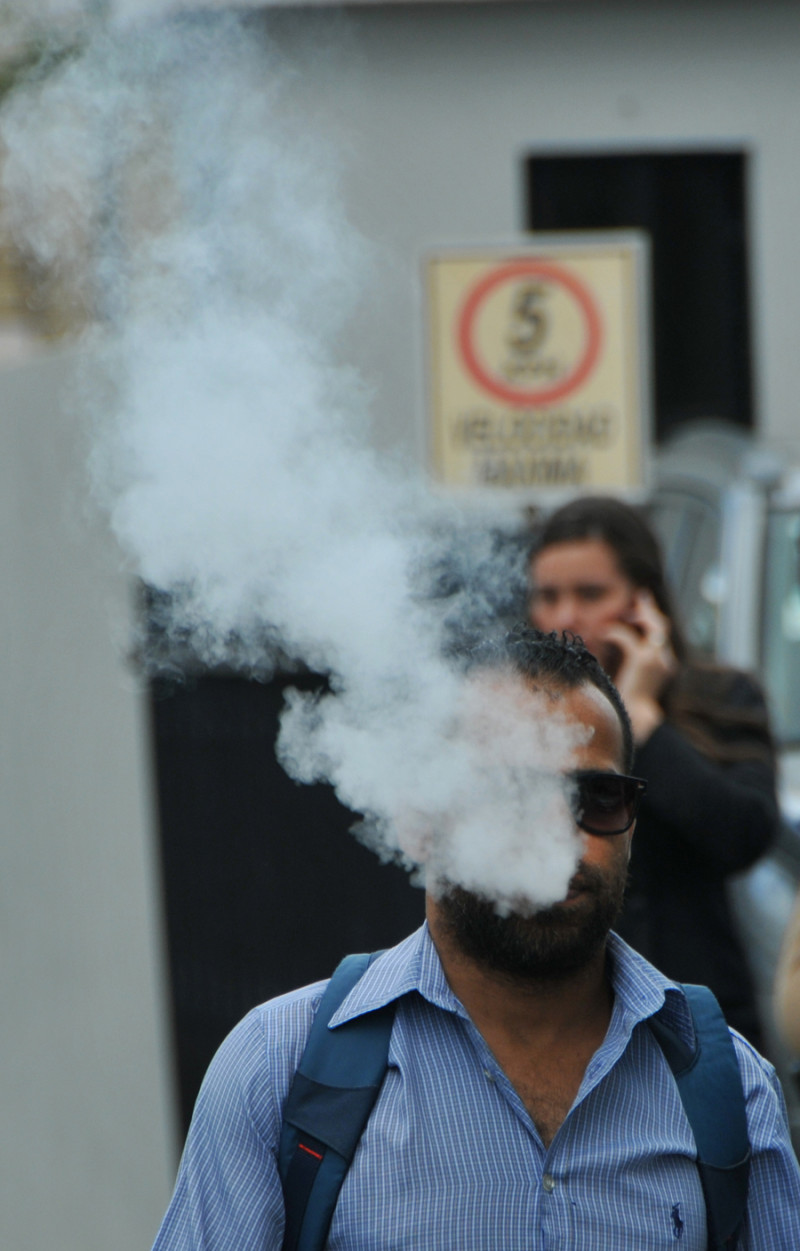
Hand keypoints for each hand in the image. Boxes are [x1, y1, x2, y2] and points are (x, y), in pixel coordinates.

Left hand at [601, 592, 677, 743]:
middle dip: (650, 611)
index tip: (638, 608)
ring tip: (624, 612)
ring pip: (656, 626)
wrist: (631, 720)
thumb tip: (619, 644)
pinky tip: (602, 632)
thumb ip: (634, 661)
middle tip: (638, 597)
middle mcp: (666, 661)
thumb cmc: (627, 703)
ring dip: (640, 616)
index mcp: (664, 666)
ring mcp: (657, 660)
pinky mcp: (643, 661)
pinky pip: (629, 637)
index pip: (663, 635)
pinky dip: (615, 632)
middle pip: (663, 626)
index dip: (652, 618)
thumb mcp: (633, 678)